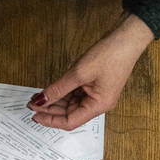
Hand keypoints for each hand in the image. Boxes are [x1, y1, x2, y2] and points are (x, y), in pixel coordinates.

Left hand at [27, 13, 153, 129]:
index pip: (70, 122)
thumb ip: (58, 89)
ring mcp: (97, 95)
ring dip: (55, 101)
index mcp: (99, 105)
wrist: (128, 37)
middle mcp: (99, 103)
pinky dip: (62, 94)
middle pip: (69, 114)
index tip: (35, 115)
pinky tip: (50, 91)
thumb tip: (41, 100)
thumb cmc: (111, 54)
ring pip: (70, 104)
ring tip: (38, 97)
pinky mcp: (95, 86)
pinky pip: (75, 95)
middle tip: (31, 103)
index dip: (50, 120)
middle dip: (49, 110)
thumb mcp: (78, 73)